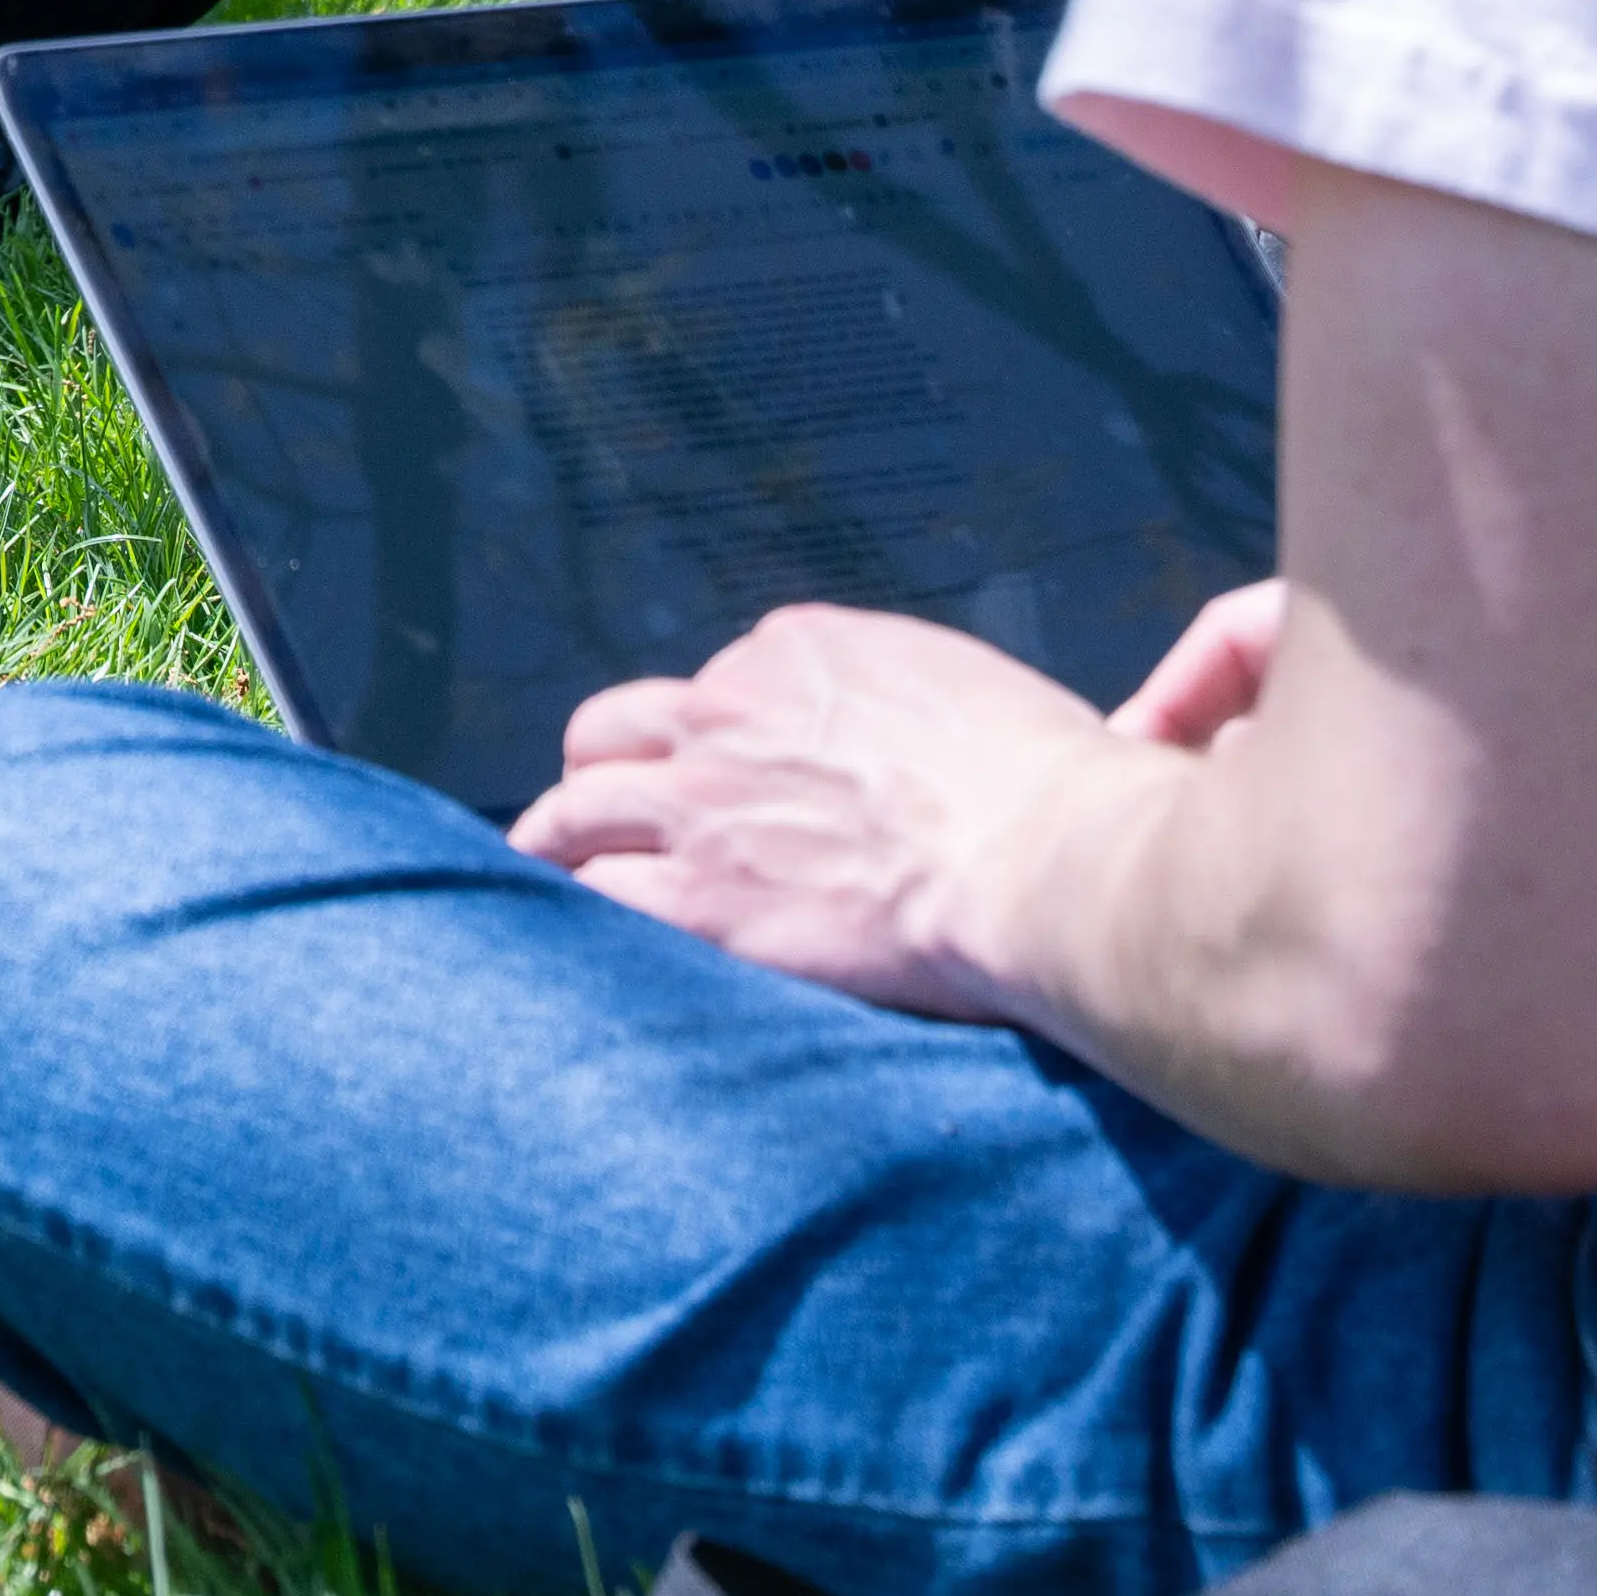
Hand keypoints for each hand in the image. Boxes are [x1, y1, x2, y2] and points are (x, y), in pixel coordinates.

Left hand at [511, 589, 1243, 1020]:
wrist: (1042, 862)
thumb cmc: (1047, 793)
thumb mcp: (969, 698)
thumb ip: (909, 709)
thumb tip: (925, 742)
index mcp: (797, 655)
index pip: (716, 687)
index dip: (712, 741)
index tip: (724, 781)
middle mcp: (728, 712)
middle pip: (615, 731)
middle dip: (607, 772)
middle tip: (600, 818)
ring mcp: (699, 804)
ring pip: (575, 809)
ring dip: (560, 841)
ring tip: (549, 876)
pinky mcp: (694, 897)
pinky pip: (593, 896)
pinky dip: (578, 915)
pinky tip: (573, 941)